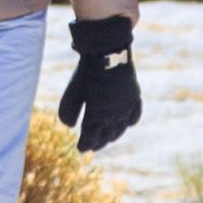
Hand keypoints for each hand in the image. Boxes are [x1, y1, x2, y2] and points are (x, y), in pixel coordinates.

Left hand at [56, 15, 139, 154]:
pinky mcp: (134, 96)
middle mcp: (114, 115)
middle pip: (106, 136)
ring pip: (121, 128)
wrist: (109, 53)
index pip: (91, 138)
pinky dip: (130, 122)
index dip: (85, 145)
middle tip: (92, 148)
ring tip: (108, 139)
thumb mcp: (72, 92)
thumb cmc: (87, 73)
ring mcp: (126, 106)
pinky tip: (127, 124)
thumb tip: (69, 127)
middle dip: (98, 143)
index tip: (81, 149)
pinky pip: (135, 115)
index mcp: (98, 116)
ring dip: (113, 135)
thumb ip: (68, 112)